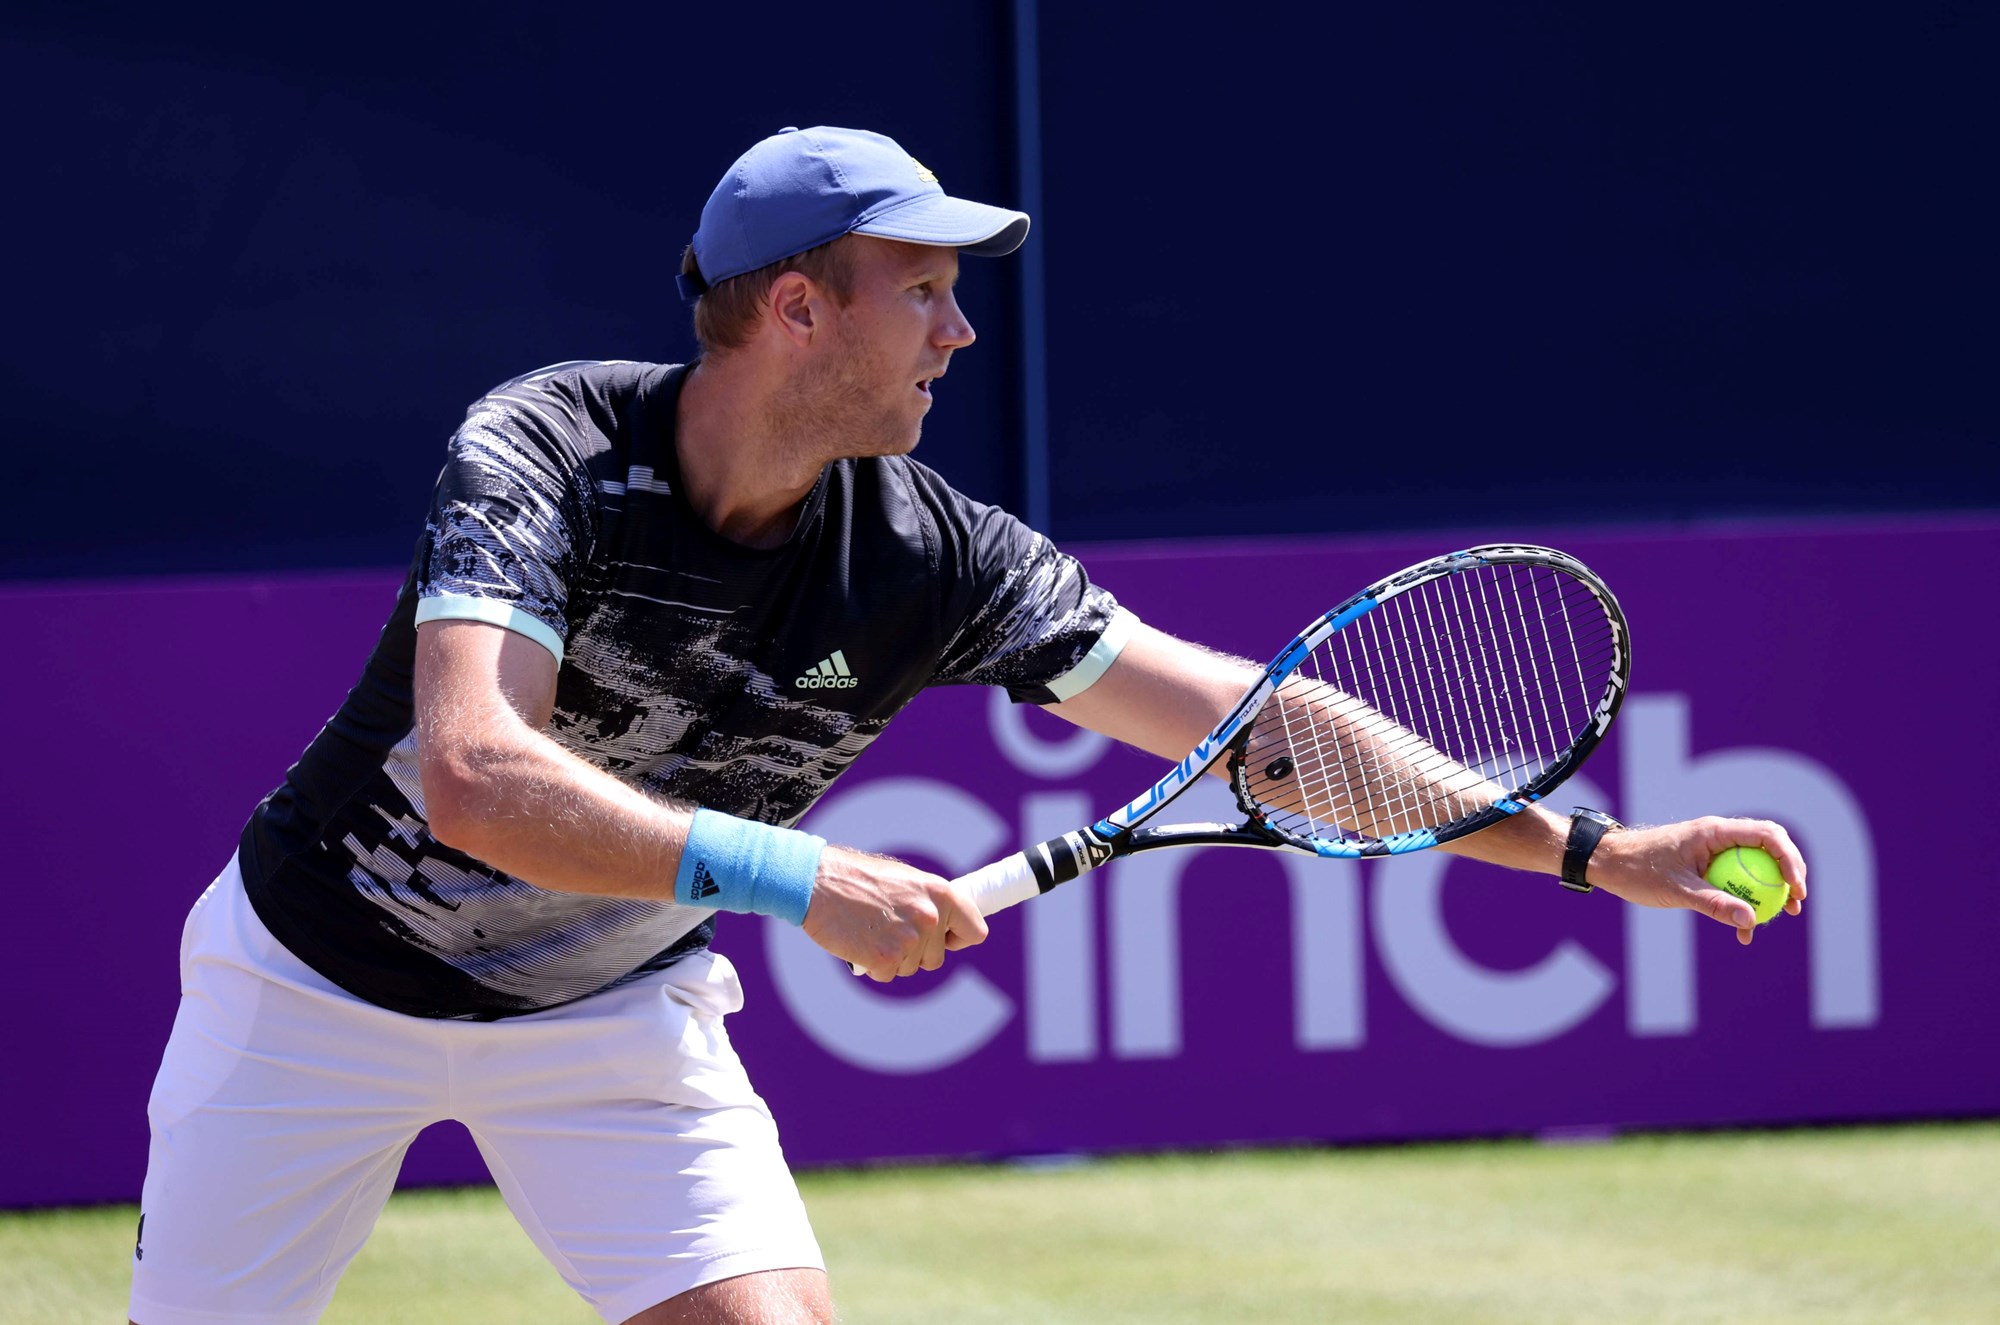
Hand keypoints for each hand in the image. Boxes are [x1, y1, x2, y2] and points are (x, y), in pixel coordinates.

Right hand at [801, 845, 988, 980]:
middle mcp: (930, 916)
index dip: (958, 939)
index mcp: (940, 893)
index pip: (975, 931)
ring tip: (871, 929)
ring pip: (910, 967)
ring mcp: (909, 940)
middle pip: (936, 957)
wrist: (816, 881)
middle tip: (888, 929)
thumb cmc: (857, 877)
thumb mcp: (904, 878)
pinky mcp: (885, 959)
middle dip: (915, 951)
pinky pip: (887, 975)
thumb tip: (947, 923)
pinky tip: (860, 942)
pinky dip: (873, 966)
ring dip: (892, 957)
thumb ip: (928, 901)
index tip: (945, 940)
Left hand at [1587, 816, 1807, 946]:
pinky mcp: (1705, 862)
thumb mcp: (1677, 890)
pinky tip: (1744, 927)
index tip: (1797, 890)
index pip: (1768, 835)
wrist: (1607, 863)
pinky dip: (1743, 898)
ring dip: (1769, 888)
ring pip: (1754, 863)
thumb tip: (1751, 921)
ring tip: (1779, 916)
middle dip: (1788, 873)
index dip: (1790, 860)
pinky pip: (1735, 877)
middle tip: (1796, 903)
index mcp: (1714, 832)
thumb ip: (1714, 904)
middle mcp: (1718, 835)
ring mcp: (1712, 848)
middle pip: (1769, 847)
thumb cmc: (1637, 870)